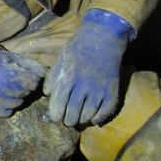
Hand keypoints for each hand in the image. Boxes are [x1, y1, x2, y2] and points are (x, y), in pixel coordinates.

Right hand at [0, 36, 48, 116]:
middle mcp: (1, 89)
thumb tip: (48, 74)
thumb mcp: (12, 57)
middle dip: (23, 87)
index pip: (33, 83)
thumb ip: (31, 65)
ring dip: (16, 97)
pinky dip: (8, 108)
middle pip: (26, 93)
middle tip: (13, 80)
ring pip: (18, 104)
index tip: (24, 75)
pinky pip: (6, 113)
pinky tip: (3, 98)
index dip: (31, 78)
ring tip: (8, 88)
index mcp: (8, 75)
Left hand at [43, 9, 133, 126]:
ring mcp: (99, 90)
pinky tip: (93, 119)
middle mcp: (83, 86)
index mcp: (67, 78)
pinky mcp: (112, 91)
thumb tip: (47, 95)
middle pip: (73, 113)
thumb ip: (52, 78)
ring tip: (78, 120)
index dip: (55, 115)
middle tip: (67, 121)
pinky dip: (98, 118)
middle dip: (68, 121)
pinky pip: (106, 112)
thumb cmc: (77, 49)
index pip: (58, 105)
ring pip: (88, 115)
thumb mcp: (59, 60)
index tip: (55, 117)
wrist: (103, 39)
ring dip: (81, 121)